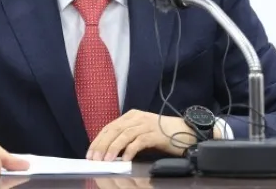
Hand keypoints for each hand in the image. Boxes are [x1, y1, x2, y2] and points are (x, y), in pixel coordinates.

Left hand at [87, 109, 218, 160]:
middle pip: (114, 130)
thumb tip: (109, 152)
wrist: (186, 132)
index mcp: (131, 115)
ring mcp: (146, 124)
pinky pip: (139, 142)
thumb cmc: (162, 135)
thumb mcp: (141, 133)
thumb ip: (127, 138)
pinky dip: (130, 150)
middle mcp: (137, 117)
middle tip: (94, 158)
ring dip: (113, 149)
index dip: (98, 140)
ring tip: (106, 160)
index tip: (90, 153)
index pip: (110, 127)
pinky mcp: (155, 133)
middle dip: (102, 145)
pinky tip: (124, 160)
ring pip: (124, 135)